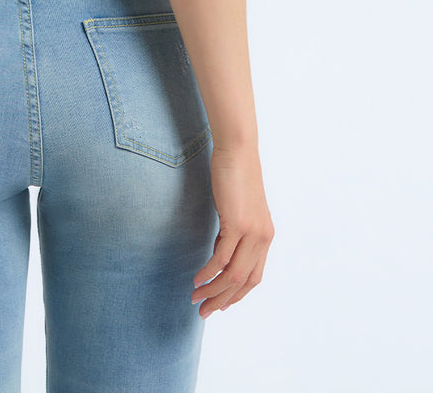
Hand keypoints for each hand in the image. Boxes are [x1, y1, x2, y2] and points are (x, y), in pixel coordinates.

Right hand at [191, 145, 274, 317]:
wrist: (238, 150)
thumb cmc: (236, 174)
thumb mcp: (238, 207)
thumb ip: (234, 230)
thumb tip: (221, 249)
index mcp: (265, 236)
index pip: (254, 277)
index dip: (236, 295)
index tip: (219, 304)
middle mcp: (263, 238)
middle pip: (244, 282)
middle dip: (223, 300)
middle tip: (204, 311)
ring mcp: (252, 232)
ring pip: (233, 274)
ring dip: (213, 290)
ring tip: (196, 298)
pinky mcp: (237, 224)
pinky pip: (222, 258)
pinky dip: (209, 272)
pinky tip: (197, 278)